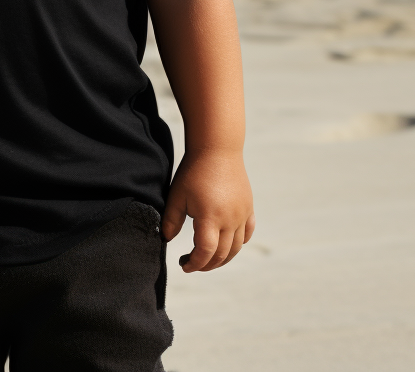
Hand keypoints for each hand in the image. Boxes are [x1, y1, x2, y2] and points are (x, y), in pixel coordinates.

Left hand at [161, 148, 254, 271]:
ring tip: (207, 257)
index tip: (183, 265)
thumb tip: (166, 239)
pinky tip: (226, 242)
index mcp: (210, 217)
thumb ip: (171, 220)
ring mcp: (242, 215)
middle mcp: (230, 220)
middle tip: (191, 262)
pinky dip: (238, 243)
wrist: (217, 148)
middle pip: (222, 255)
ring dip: (222, 258)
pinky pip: (247, 233)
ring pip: (236, 248)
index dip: (194, 264)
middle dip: (206, 264)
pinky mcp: (248, 208)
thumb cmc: (193, 171)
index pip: (205, 253)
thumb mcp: (177, 195)